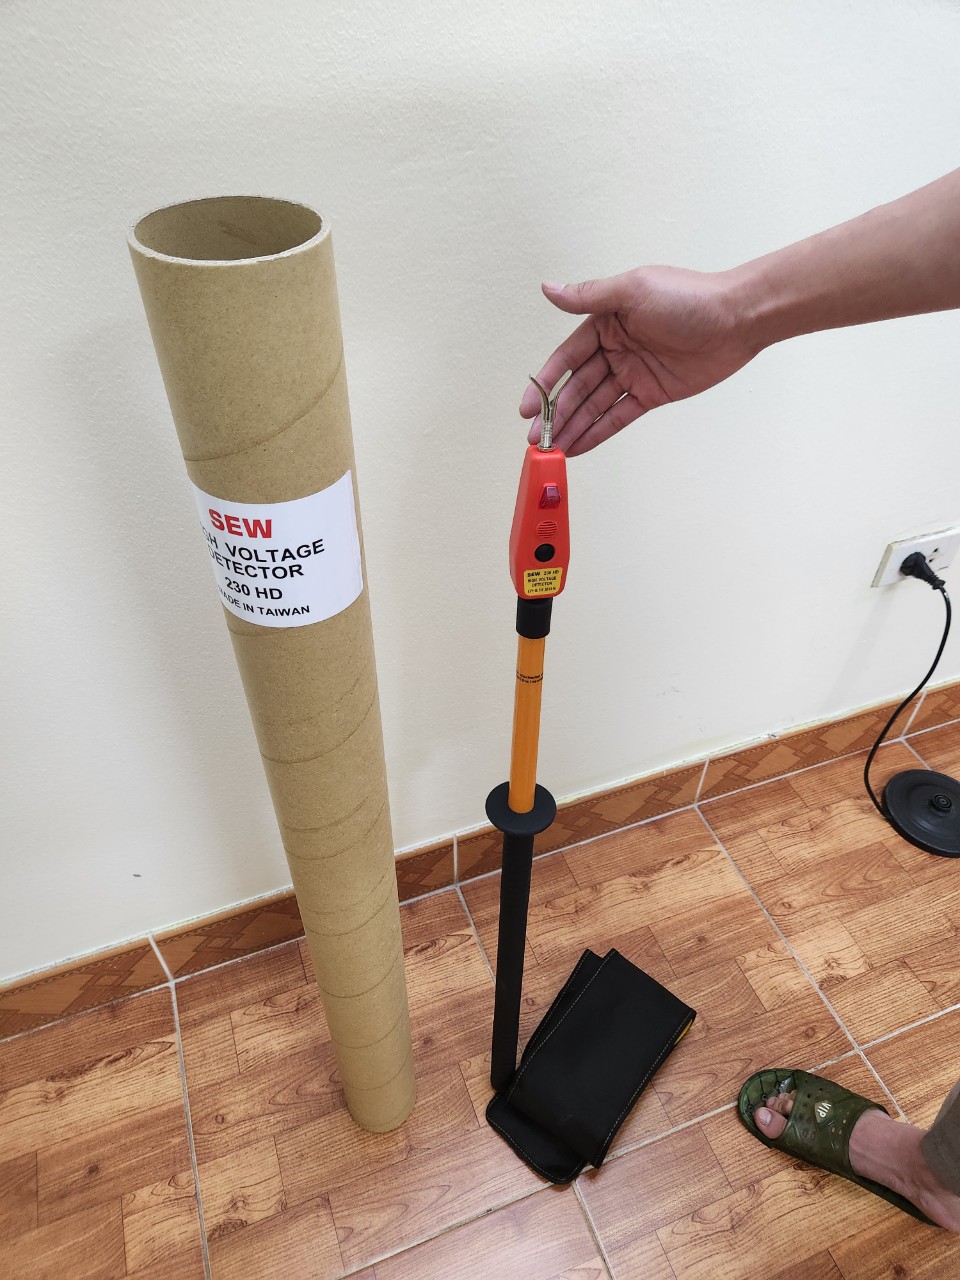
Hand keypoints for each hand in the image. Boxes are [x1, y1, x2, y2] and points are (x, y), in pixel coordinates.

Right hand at [519, 267, 760, 454]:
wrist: (737, 319)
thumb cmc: (688, 297)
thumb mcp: (632, 290)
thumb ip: (588, 297)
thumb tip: (548, 289)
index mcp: (606, 322)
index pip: (566, 358)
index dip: (545, 384)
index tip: (527, 408)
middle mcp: (616, 348)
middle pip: (577, 387)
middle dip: (555, 414)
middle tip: (536, 439)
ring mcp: (633, 373)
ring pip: (595, 405)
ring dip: (572, 427)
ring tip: (551, 450)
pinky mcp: (652, 394)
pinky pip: (619, 416)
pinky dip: (599, 431)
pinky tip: (579, 447)